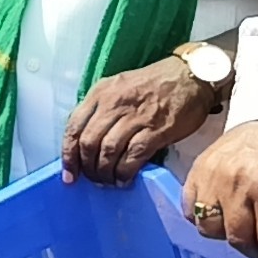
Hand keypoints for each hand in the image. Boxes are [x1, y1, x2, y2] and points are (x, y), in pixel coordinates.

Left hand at [61, 57, 218, 186]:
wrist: (189, 76)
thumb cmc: (152, 84)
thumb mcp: (118, 87)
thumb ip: (100, 109)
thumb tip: (86, 142)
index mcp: (100, 92)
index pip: (74, 127)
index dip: (68, 155)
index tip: (69, 174)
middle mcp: (114, 104)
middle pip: (89, 143)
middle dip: (87, 167)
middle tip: (93, 179)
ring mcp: (135, 117)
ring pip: (108, 151)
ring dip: (105, 172)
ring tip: (109, 181)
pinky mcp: (156, 130)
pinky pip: (133, 156)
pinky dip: (125, 171)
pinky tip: (124, 179)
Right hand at [181, 119, 257, 257]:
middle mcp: (237, 183)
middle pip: (238, 239)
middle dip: (257, 254)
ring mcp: (213, 175)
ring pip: (209, 227)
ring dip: (227, 236)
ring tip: (245, 231)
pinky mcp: (199, 168)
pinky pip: (191, 207)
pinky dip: (203, 218)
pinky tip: (222, 215)